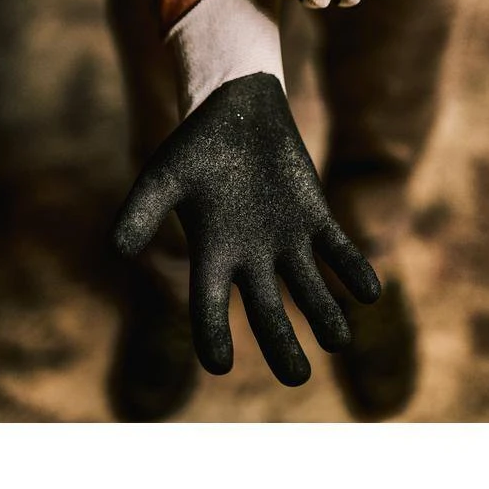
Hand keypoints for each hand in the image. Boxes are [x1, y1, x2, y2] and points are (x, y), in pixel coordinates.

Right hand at [112, 73, 381, 385]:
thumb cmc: (195, 146)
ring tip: (339, 340)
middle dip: (282, 345)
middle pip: (268, 312)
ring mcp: (287, 240)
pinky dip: (353, 269)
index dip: (212, 336)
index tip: (220, 365)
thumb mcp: (163, 175)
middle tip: (298, 377)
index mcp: (211, 254)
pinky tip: (370, 292)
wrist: (237, 111)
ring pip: (309, 289)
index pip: (208, 307)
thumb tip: (118, 248)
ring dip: (325, 314)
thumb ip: (141, 211)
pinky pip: (338, 250)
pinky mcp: (316, 218)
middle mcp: (251, 258)